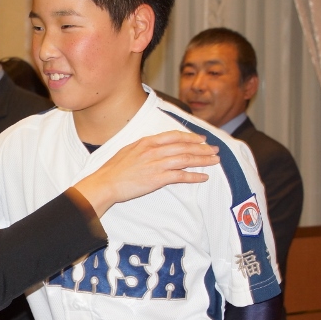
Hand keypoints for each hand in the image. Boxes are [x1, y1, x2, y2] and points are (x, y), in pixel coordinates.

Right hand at [73, 131, 219, 216]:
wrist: (106, 183)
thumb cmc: (113, 169)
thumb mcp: (128, 150)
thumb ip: (143, 147)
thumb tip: (154, 145)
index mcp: (146, 142)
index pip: (174, 136)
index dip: (190, 137)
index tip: (201, 139)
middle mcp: (154, 150)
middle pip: (184, 146)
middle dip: (202, 148)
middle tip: (214, 150)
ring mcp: (157, 164)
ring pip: (186, 159)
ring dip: (203, 160)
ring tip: (214, 161)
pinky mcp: (158, 179)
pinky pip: (181, 176)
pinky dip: (194, 176)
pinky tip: (203, 177)